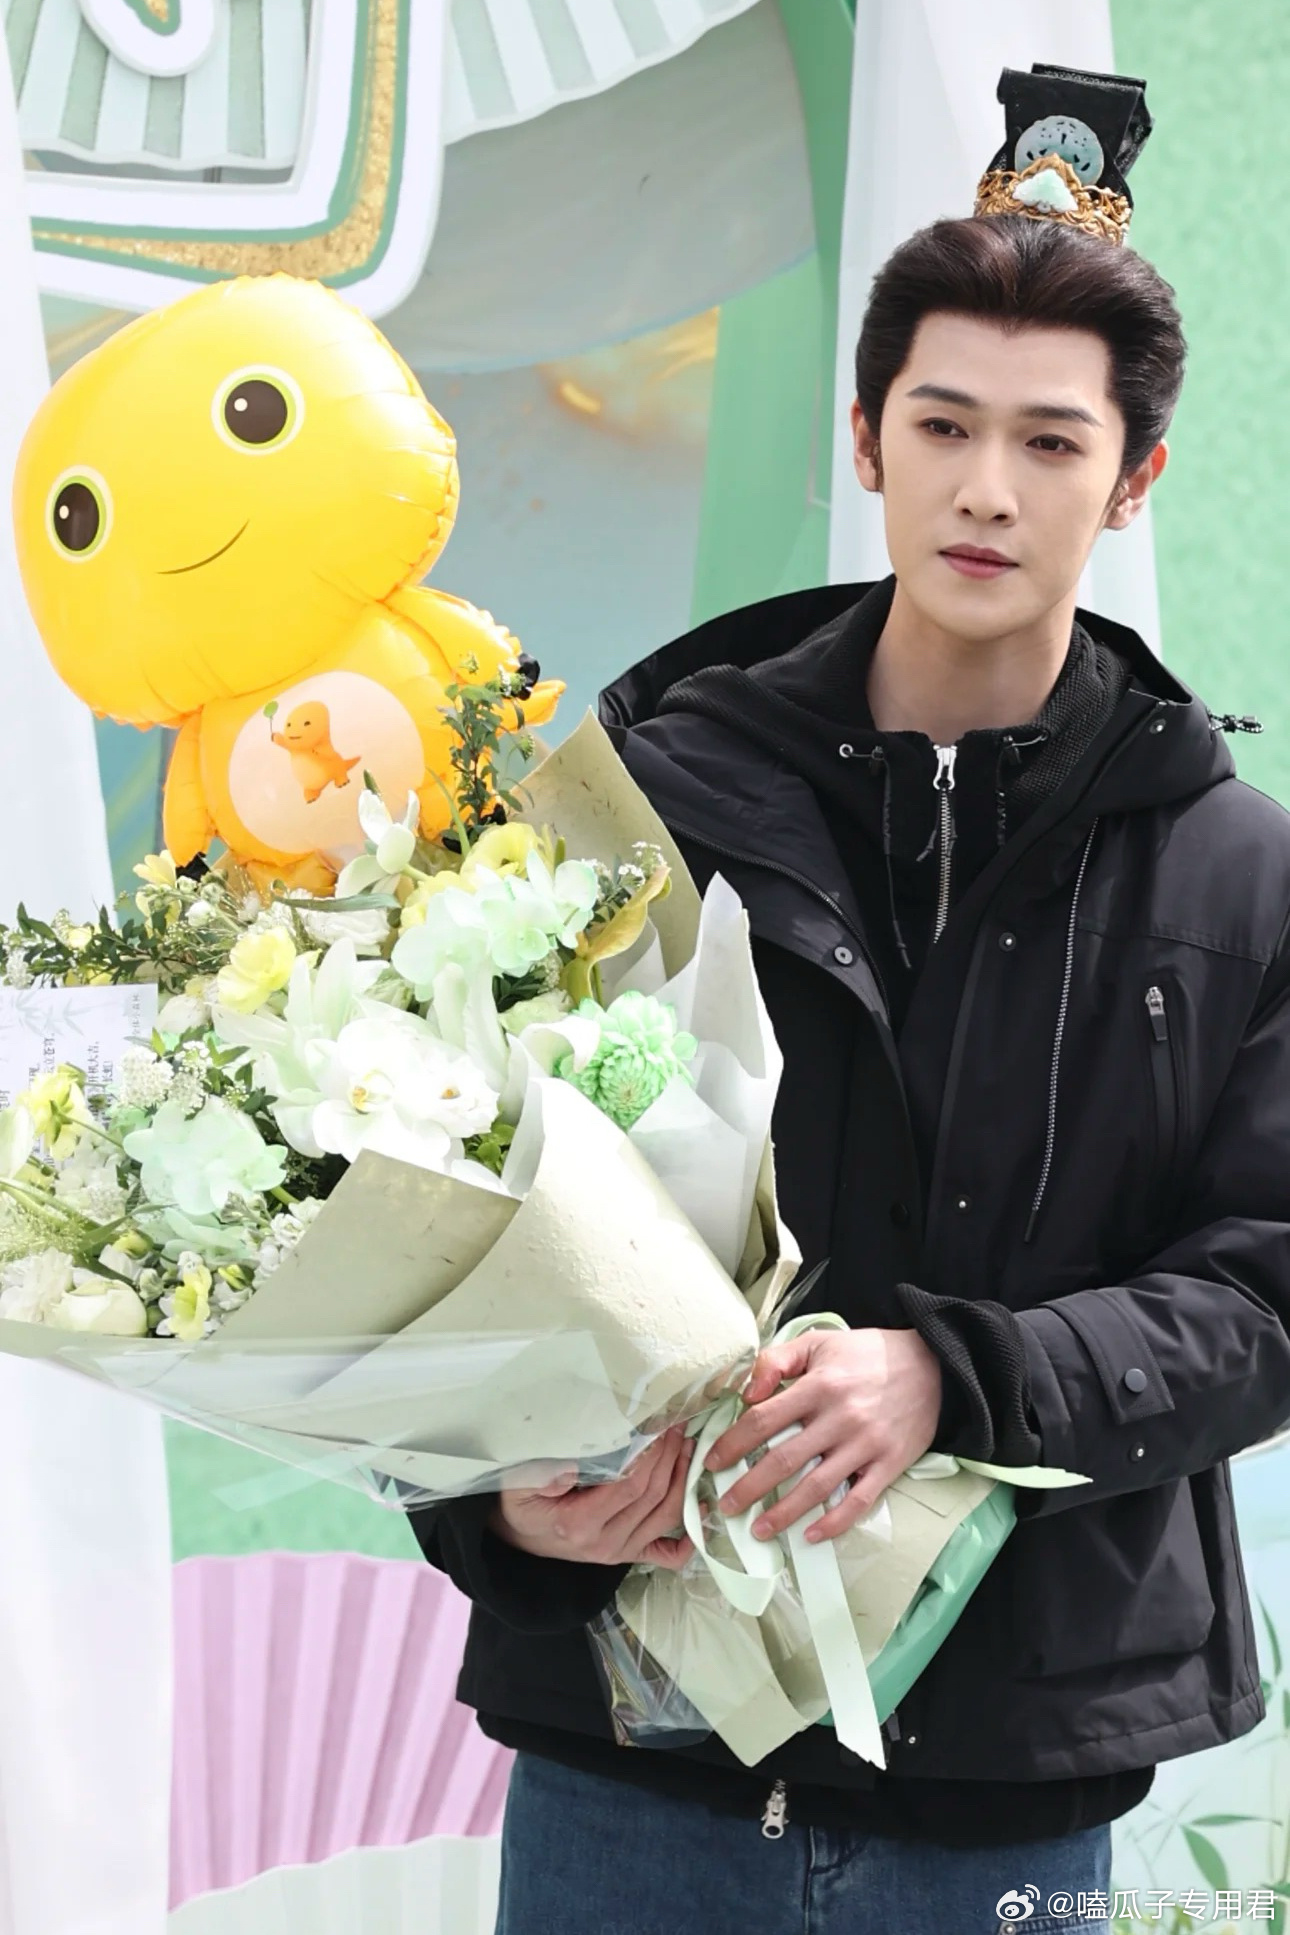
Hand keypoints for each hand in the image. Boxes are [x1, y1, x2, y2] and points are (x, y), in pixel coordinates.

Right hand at [489, 1425, 696, 1570]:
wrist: (516, 1536)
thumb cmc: (520, 1502)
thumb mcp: (519, 1482)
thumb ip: (544, 1472)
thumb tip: (576, 1464)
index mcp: (579, 1523)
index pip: (629, 1486)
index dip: (651, 1455)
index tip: (660, 1425)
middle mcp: (605, 1543)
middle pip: (652, 1497)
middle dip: (670, 1458)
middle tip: (679, 1425)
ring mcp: (619, 1552)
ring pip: (665, 1517)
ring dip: (682, 1479)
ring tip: (688, 1446)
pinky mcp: (628, 1555)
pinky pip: (667, 1554)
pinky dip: (689, 1535)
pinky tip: (700, 1506)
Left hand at [704, 1328, 941, 1543]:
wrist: (932, 1365)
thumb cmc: (867, 1354)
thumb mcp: (819, 1341)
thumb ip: (777, 1360)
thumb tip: (747, 1391)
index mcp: (819, 1385)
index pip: (762, 1420)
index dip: (732, 1444)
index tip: (712, 1462)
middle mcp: (840, 1417)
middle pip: (784, 1460)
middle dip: (749, 1488)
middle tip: (725, 1506)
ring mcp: (866, 1444)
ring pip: (816, 1487)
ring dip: (783, 1513)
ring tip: (758, 1530)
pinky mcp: (889, 1464)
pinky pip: (858, 1501)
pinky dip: (833, 1522)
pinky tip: (810, 1535)